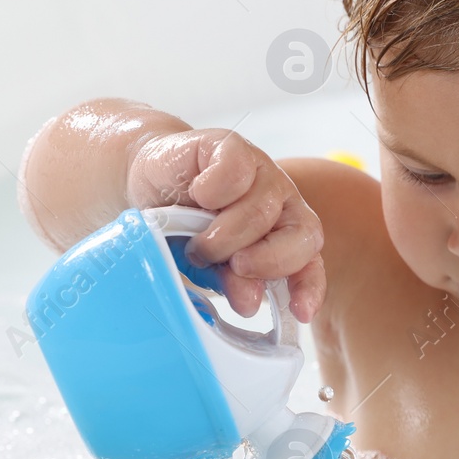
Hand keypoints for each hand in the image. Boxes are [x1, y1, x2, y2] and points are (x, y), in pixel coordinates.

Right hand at [126, 127, 325, 322]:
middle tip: (235, 265)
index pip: (311, 263)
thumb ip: (231, 282)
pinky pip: (236, 172)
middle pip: (304, 234)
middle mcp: (281, 204)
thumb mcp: (208, 266)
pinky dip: (213, 190)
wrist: (148, 181)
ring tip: (198, 243)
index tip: (300, 312)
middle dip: (269, 259)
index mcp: (283, 235)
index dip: (309, 287)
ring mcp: (262, 173)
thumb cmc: (182, 227)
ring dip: (226, 234)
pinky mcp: (233, 147)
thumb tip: (248, 303)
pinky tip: (197, 195)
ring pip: (264, 208)